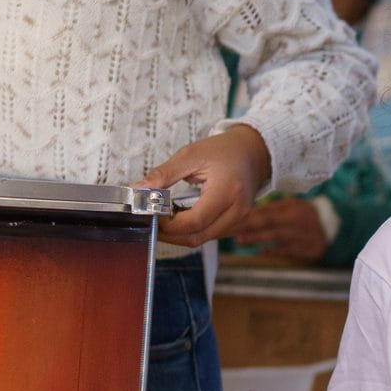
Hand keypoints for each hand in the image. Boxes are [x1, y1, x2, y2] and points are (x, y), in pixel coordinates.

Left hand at [142, 124, 272, 247]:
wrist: (252, 152)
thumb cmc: (223, 151)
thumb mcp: (190, 155)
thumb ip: (164, 174)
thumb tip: (138, 189)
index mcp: (228, 191)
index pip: (195, 221)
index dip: (169, 224)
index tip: (150, 214)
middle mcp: (237, 210)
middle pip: (197, 236)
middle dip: (170, 234)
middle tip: (151, 220)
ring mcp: (239, 220)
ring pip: (202, 239)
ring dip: (179, 233)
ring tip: (163, 218)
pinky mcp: (236, 223)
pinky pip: (209, 234)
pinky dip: (191, 230)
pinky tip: (179, 218)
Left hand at [230, 196, 331, 263]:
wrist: (333, 226)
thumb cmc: (306, 214)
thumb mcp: (292, 204)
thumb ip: (272, 208)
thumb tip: (249, 211)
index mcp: (291, 208)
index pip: (265, 212)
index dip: (247, 216)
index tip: (231, 219)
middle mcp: (295, 221)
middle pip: (267, 223)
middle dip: (248, 227)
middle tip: (230, 230)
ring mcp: (300, 235)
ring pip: (275, 236)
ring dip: (257, 238)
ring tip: (240, 240)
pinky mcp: (306, 248)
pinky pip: (287, 250)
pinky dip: (273, 251)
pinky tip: (261, 252)